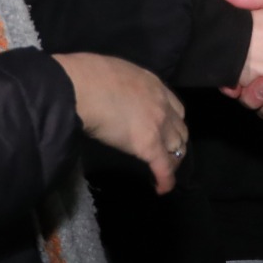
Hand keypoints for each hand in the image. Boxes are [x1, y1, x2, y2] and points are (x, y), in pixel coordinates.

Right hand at [53, 52, 187, 193]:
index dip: (172, 122)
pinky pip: (164, 167)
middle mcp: (162, 104)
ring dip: (171, 160)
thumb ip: (123, 88)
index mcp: (153, 84)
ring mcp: (158, 126)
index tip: (164, 130)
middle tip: (164, 153)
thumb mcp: (114, 74)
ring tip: (162, 170)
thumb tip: (113, 97)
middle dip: (175, 142)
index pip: (175, 107)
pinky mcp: (149, 146)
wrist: (82, 87)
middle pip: (179, 129)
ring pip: (176, 148)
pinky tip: (161, 188)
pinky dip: (165, 180)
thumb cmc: (88, 76)